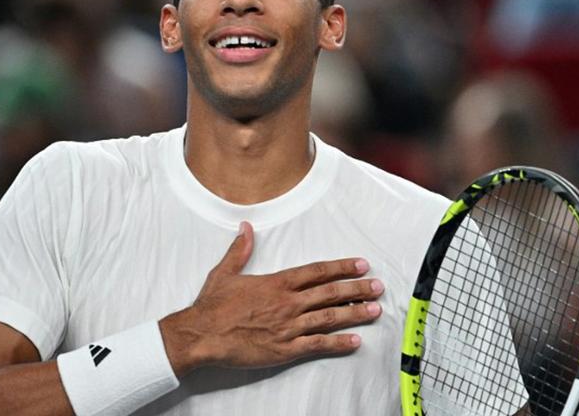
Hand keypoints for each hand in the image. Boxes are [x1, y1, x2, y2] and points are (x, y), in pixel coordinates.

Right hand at [159, 221, 383, 376]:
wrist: (201, 335)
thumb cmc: (212, 306)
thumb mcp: (224, 272)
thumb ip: (240, 250)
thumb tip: (246, 227)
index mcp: (276, 283)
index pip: (316, 272)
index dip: (341, 267)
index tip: (360, 264)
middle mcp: (287, 303)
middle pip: (330, 293)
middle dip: (357, 288)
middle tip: (377, 286)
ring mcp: (288, 327)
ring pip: (329, 318)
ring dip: (354, 313)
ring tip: (374, 310)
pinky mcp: (284, 349)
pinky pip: (317, 345)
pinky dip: (338, 343)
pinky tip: (354, 341)